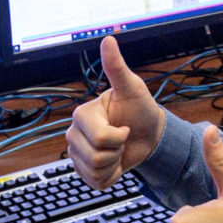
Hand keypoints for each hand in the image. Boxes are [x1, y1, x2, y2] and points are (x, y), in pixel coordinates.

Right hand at [68, 35, 165, 188]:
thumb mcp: (132, 88)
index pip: (100, 138)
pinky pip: (95, 182)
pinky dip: (111, 176)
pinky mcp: (84, 171)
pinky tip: (115, 163)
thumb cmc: (139, 109)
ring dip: (114, 164)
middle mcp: (74, 134)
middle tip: (123, 138)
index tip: (124, 126)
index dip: (119, 137)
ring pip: (94, 171)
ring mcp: (77, 153)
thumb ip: (116, 67)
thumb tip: (108, 39)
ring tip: (119, 149)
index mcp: (82, 114)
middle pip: (95, 157)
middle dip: (117, 151)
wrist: (147, 134)